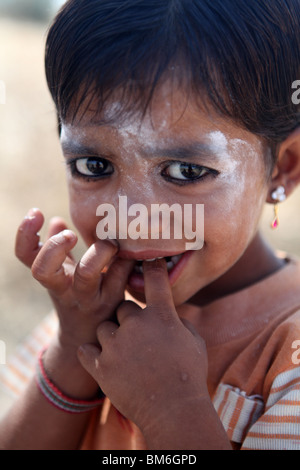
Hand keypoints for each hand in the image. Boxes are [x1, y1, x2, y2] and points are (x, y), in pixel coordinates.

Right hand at [15, 208, 133, 350]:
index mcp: (51, 278)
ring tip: (111, 243)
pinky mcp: (114, 300)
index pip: (26, 257)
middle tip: (71, 235)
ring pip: (87, 273)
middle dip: (56, 245)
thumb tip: (56, 220)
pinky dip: (128, 258)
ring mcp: (89, 297)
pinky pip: (121, 274)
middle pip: (44, 270)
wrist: (90, 339)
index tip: (36, 212)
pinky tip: (134, 252)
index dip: (25, 234)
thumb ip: (59, 249)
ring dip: (99, 250)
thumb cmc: (77, 297)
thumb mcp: (64, 274)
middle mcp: (65, 288)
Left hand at [78, 258, 207, 434]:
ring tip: (123, 355)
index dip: (152, 267)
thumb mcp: (195, 343)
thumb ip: (182, 324)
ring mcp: (116, 344)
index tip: (149, 261)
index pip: (154, 279)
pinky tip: (103, 360)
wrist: (173, 411)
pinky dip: (93, 354)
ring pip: (104, 327)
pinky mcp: (101, 366)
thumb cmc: (189, 376)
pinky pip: (86, 349)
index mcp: (161, 316)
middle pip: (123, 307)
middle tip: (137, 337)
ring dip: (111, 337)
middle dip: (129, 319)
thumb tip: (175, 316)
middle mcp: (136, 324)